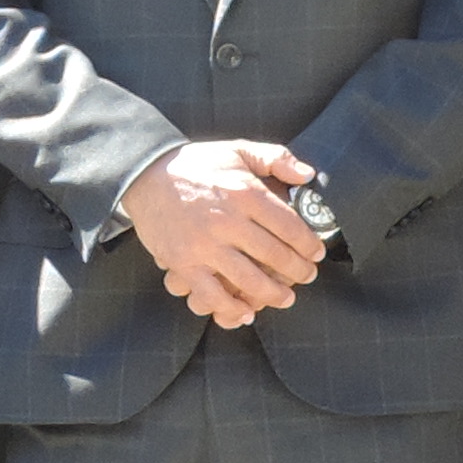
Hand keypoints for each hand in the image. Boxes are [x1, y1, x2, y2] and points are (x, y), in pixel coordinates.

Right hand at [122, 140, 327, 327]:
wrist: (145, 174)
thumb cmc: (196, 163)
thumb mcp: (238, 150)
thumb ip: (276, 158)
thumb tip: (308, 175)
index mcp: (245, 192)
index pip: (289, 226)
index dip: (308, 244)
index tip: (317, 253)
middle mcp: (228, 221)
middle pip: (275, 255)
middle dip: (298, 271)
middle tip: (308, 276)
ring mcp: (205, 245)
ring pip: (249, 280)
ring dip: (273, 294)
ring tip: (286, 298)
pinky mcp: (184, 262)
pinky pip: (213, 294)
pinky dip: (232, 308)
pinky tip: (247, 312)